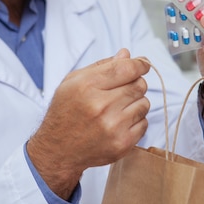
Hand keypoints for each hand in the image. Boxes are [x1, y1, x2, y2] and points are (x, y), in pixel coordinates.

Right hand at [26, 49, 150, 199]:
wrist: (58, 149)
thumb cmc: (65, 112)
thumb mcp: (73, 81)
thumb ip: (102, 66)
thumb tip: (126, 54)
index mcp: (87, 86)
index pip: (127, 68)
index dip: (140, 64)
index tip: (143, 65)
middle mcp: (101, 106)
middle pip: (139, 85)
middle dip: (134, 84)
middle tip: (122, 90)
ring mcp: (113, 127)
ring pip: (144, 103)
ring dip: (135, 103)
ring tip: (118, 108)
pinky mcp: (121, 144)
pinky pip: (144, 123)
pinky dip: (136, 121)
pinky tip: (119, 123)